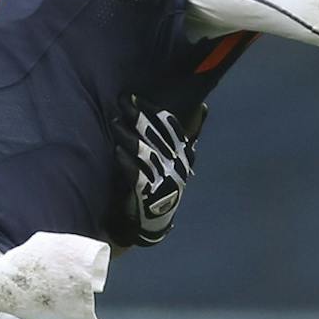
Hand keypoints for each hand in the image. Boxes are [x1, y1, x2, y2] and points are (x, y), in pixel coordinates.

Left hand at [122, 104, 198, 246]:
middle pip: (156, 135)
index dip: (152, 110)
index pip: (170, 126)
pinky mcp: (150, 194)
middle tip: (122, 101)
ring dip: (128, 135)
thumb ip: (187, 134)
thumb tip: (203, 107)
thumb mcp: (179, 159)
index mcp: (185, 154)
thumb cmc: (164, 183)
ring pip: (145, 153)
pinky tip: (117, 151)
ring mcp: (164, 180)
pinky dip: (127, 162)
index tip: (135, 97)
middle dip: (138, 116)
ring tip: (114, 122)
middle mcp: (177, 165)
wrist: (157, 221)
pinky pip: (137, 175)